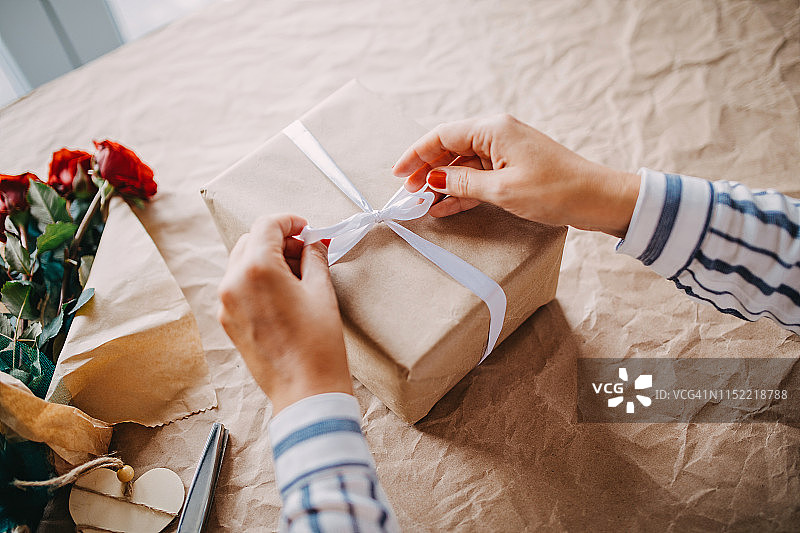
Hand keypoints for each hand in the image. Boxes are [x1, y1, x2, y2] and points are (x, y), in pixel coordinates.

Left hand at [217, 214, 350, 414]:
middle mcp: (233, 282)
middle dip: (278, 240)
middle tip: (306, 252)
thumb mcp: (321, 291)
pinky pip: (238, 287)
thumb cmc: (318, 343)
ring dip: (266, 259)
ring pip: (241, 263)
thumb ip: (314, 258)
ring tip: (297, 275)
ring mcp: (226, 303)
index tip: (306, 228)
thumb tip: (313, 243)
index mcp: (257, 268)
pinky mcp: (227, 321)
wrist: (305, 390)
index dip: (289, 221)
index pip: (266, 226)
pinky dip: (257, 280)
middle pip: (250, 241)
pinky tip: (283, 293)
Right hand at [392, 114, 639, 237]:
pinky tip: (445, 207)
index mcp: (493, 129)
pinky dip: (462, 191)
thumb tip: (433, 180)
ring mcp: (505, 152)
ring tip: (422, 204)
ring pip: (462, 165)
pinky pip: (478, 177)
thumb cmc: (556, 190)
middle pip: (450, 149)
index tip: (398, 173)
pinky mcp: (513, 168)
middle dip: (426, 170)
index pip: (442, 136)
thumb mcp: (502, 190)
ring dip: (443, 184)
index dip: (416, 154)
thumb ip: (463, 183)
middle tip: (408, 192)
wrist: (597, 198)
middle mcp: (497, 134)